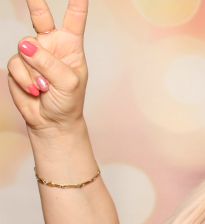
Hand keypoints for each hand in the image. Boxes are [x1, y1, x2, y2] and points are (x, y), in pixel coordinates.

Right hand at [6, 0, 88, 134]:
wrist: (52, 121)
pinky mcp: (19, 64)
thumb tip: (25, 45)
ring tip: (45, 87)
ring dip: (35, 73)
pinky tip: (35, 89)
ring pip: (25, 50)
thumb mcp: (68, 82)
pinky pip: (16, 65)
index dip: (77, 4)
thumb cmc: (68, 102)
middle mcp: (50, 45)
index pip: (74, 20)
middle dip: (35, 2)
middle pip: (40, 17)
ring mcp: (33, 53)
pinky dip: (25, 80)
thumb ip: (49, 63)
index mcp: (71, 45)